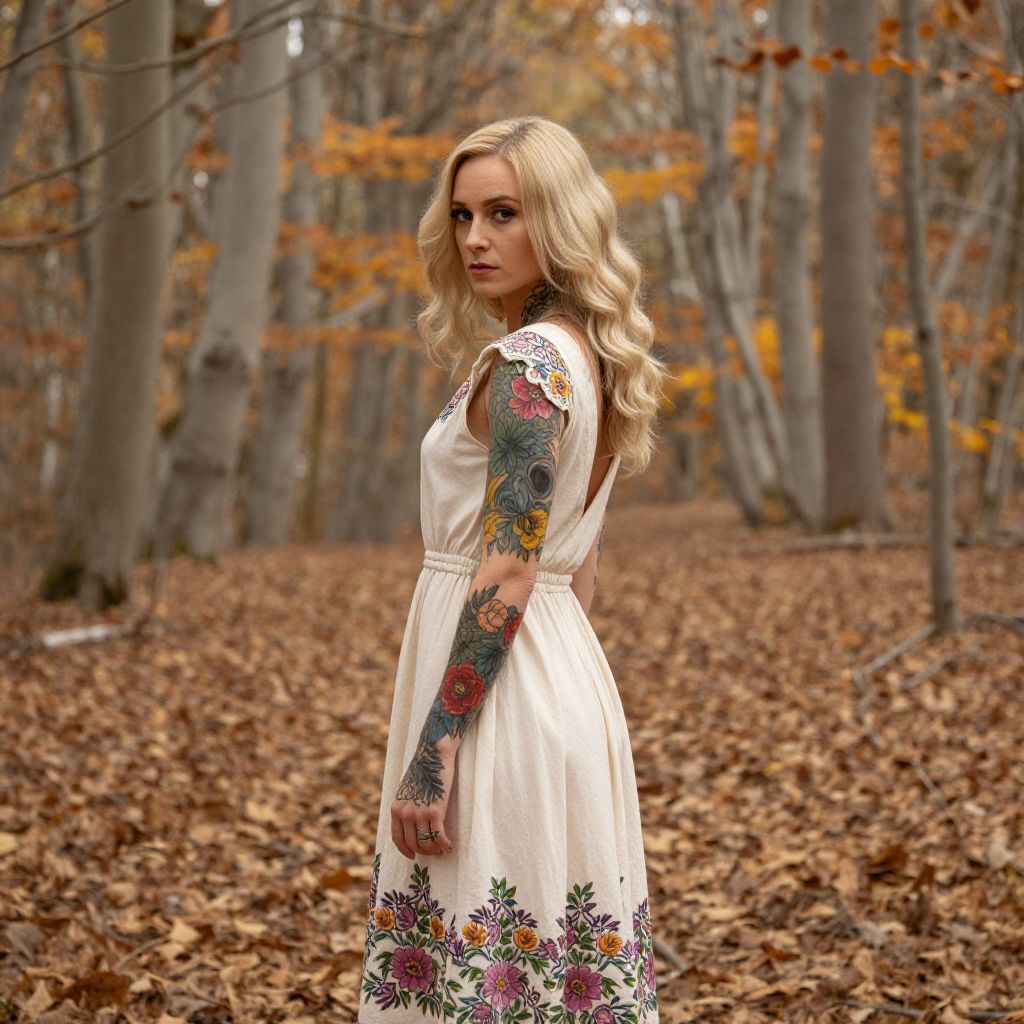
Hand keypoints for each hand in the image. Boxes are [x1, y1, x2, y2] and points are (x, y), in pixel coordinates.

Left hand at [391, 736, 455, 858]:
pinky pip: (439, 836)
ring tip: (442, 849)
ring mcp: (419, 813)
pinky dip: (444, 844)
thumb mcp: (406, 790)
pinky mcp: (435, 811)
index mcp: (396, 808)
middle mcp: (405, 813)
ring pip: (426, 842)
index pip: (397, 837)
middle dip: (424, 851)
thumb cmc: (423, 770)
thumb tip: (412, 825)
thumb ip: (406, 807)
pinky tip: (449, 845)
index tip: (412, 856)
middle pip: (413, 842)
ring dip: (435, 849)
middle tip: (434, 852)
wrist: (433, 755)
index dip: (405, 850)